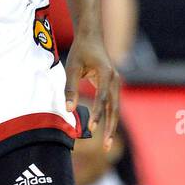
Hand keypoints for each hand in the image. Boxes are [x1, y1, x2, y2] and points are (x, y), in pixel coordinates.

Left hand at [65, 28, 119, 148]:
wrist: (91, 37)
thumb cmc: (81, 51)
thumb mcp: (71, 68)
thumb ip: (70, 88)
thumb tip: (68, 109)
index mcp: (106, 74)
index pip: (103, 99)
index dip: (98, 114)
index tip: (92, 129)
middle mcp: (115, 80)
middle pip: (114, 108)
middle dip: (109, 128)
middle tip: (105, 147)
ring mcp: (116, 84)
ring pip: (115, 109)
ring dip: (111, 126)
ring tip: (105, 145)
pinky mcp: (113, 87)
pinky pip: (112, 105)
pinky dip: (109, 118)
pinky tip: (105, 131)